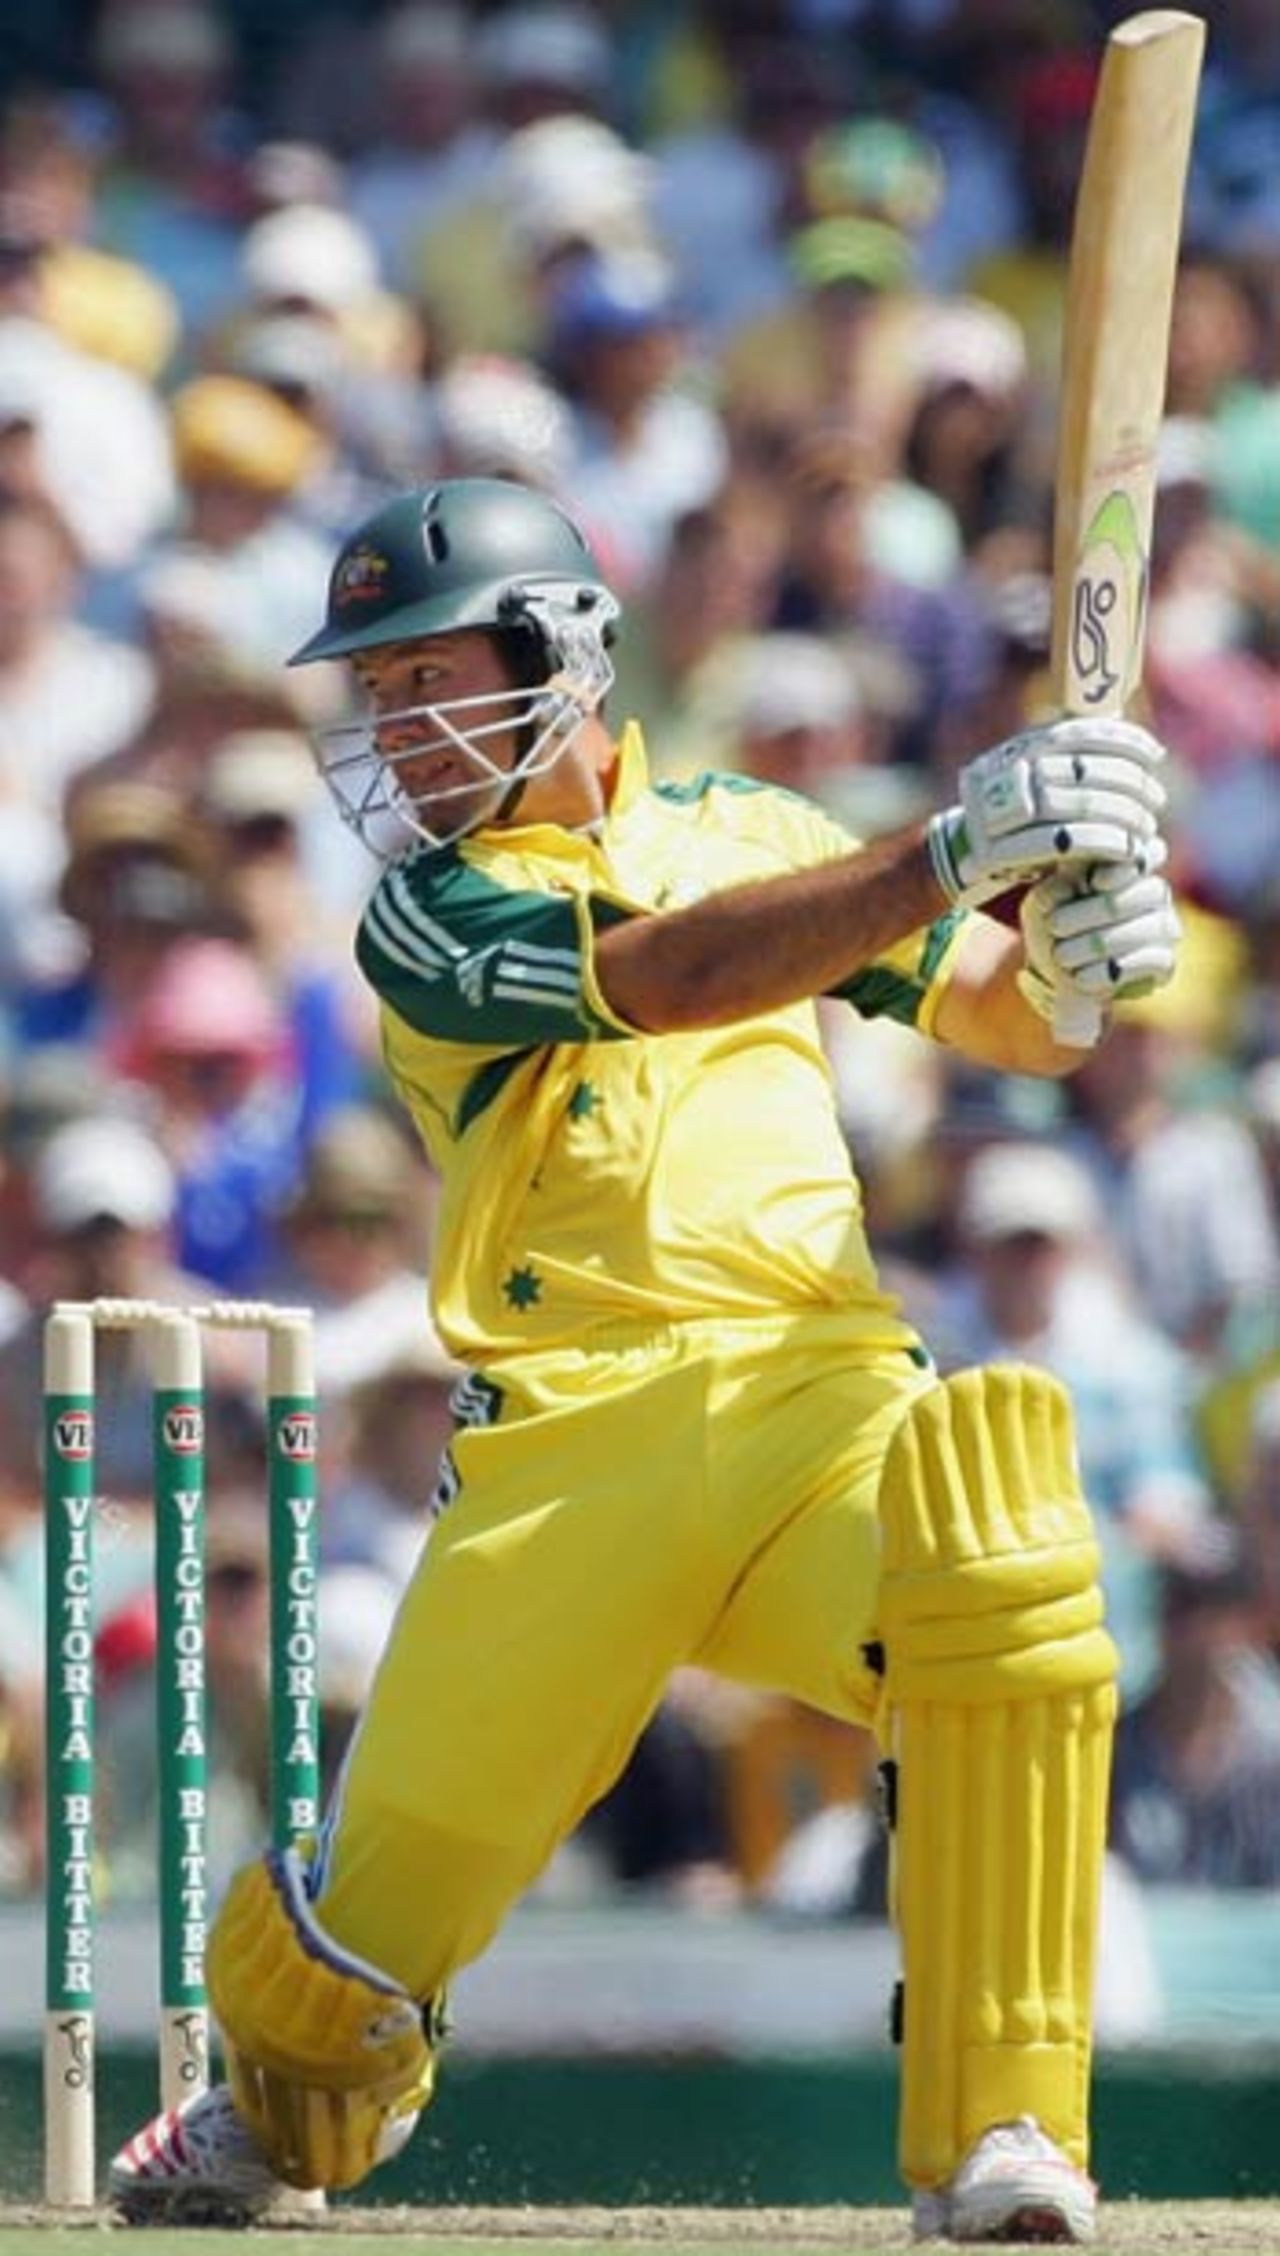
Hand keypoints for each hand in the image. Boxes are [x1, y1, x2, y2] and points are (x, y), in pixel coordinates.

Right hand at [927, 716, 1166, 908]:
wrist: (960, 858)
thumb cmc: (1017, 820)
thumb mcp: (1037, 781)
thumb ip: (1072, 762)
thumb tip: (1126, 731)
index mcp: (1017, 750)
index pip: (1078, 734)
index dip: (1122, 740)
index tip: (1155, 754)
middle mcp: (1004, 774)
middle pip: (1084, 772)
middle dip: (1131, 785)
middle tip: (1158, 799)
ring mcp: (997, 813)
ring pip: (1078, 807)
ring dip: (1124, 818)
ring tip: (1146, 827)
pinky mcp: (998, 851)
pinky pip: (1064, 843)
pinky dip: (1104, 844)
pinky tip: (1127, 849)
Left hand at [1018, 847, 1181, 1047]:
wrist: (1059, 973)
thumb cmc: (1053, 927)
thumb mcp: (1042, 905)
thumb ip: (1055, 889)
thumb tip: (1071, 885)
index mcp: (1128, 866)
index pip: (1148, 853)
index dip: (1127, 868)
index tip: (1095, 882)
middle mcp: (1154, 892)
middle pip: (1149, 891)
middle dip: (1097, 909)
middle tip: (1055, 926)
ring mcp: (1164, 926)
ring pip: (1153, 926)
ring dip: (1100, 943)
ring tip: (1062, 956)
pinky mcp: (1165, 962)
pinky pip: (1153, 961)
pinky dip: (1115, 969)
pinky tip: (1082, 978)